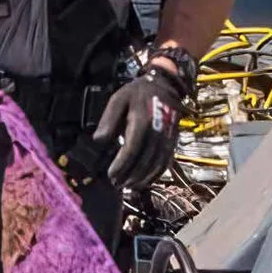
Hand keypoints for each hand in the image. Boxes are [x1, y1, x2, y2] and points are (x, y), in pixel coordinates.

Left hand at [93, 65, 186, 186]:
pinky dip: (155, 176)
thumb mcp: (118, 99)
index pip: (131, 150)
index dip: (121, 165)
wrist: (164, 86)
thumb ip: (108, 120)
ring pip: (156, 166)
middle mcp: (157, 132)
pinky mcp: (172, 142)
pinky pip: (166, 164)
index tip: (110, 174)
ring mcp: (167, 139)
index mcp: (142, 121)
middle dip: (129, 176)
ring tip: (128, 186)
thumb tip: (98, 140)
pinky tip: (144, 181)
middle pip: (143, 162)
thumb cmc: (137, 93)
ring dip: (142, 179)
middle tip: (116, 183)